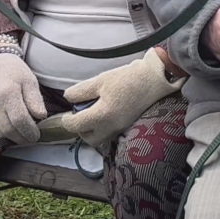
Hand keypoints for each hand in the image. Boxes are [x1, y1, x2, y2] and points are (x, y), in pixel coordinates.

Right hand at [0, 53, 47, 144]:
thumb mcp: (30, 81)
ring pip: (0, 132)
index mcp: (8, 93)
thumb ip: (35, 100)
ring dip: (14, 137)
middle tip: (32, 138)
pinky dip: (5, 132)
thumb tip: (41, 117)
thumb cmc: (15, 71)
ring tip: (24, 134)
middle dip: (22, 137)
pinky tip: (14, 128)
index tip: (37, 135)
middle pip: (9, 129)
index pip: (20, 120)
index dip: (29, 131)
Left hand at [60, 48, 183, 148]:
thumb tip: (68, 98)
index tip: (65, 114)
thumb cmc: (126, 78)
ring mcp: (121, 129)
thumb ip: (81, 91)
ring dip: (92, 131)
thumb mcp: (100, 81)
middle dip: (80, 130)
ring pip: (100, 139)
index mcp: (102, 116)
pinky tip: (103, 114)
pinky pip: (110, 134)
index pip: (76, 125)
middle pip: (89, 139)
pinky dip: (103, 129)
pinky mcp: (127, 126)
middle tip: (79, 115)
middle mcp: (111, 127)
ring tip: (91, 114)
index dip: (67, 120)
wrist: (154, 79)